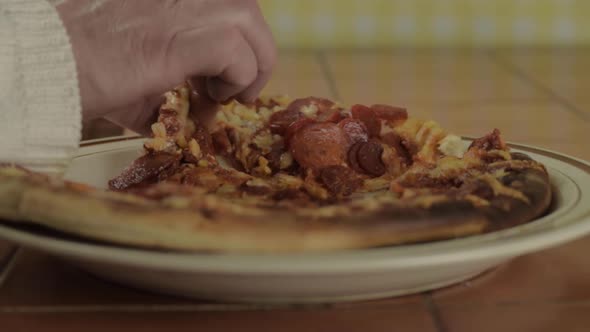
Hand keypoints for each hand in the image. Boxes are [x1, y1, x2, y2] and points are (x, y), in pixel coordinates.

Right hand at [56, 0, 275, 133]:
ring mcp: (184, 4)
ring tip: (225, 94)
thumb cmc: (91, 69)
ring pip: (249, 21)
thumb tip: (209, 109)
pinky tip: (211, 97)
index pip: (229, 3)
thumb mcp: (147, 69)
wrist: (52, 68)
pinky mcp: (183, 35)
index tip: (224, 74)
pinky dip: (235, 79)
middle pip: (247, 8)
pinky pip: (234, 52)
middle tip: (236, 89)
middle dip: (256, 51)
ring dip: (251, 64)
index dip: (240, 38)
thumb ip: (183, 82)